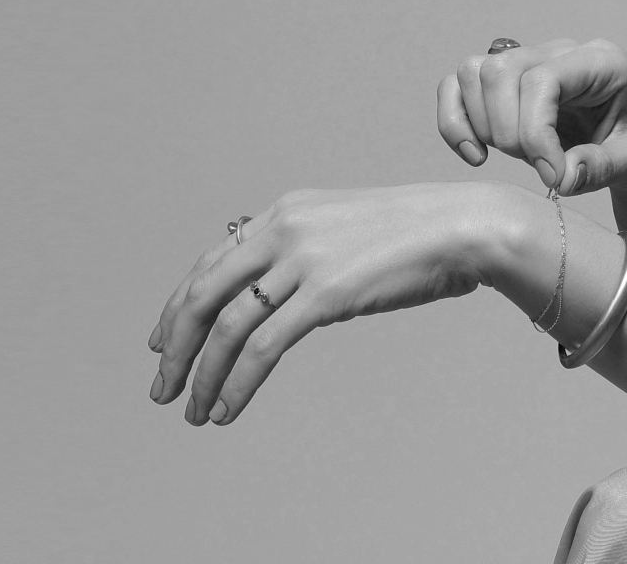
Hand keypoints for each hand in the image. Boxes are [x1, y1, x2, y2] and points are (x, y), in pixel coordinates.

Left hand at [146, 182, 509, 425]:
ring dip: (203, 375)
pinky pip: (264, 346)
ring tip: (195, 412)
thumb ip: (306, 254)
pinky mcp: (325, 292)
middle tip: (162, 388)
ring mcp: (302, 260)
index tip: (161, 343)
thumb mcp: (344, 231)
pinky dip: (237, 382)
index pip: (210, 265)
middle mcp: (283, 230)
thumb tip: (280, 292)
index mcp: (283, 214)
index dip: (178, 307)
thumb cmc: (415, 236)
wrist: (465, 226)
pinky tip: (226, 409)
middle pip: (203, 294)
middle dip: (175, 346)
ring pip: (227, 326)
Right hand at [436, 39, 626, 196]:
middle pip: (499, 72)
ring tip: (513, 157)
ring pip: (472, 74)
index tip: (550, 176)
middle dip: (507, 130)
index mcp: (600, 62)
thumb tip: (559, 176)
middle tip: (537, 166)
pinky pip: (456, 87)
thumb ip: (602, 167)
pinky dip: (455, 122)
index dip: (534, 131)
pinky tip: (475, 153)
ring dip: (480, 125)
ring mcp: (528, 62)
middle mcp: (559, 53)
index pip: (542, 80)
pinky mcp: (503, 84)